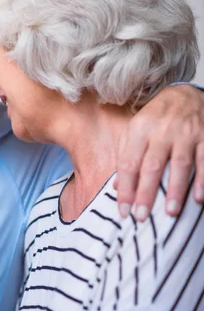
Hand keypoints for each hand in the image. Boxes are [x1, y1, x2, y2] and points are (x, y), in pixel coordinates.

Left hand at [116, 84, 203, 220]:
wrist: (185, 93)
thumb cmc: (155, 117)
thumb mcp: (134, 131)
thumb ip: (125, 157)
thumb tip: (116, 187)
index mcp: (139, 130)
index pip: (129, 164)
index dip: (125, 189)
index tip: (123, 211)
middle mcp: (162, 132)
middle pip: (152, 167)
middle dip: (146, 194)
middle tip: (141, 217)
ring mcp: (186, 134)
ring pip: (180, 165)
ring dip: (176, 191)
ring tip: (171, 213)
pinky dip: (203, 180)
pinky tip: (199, 198)